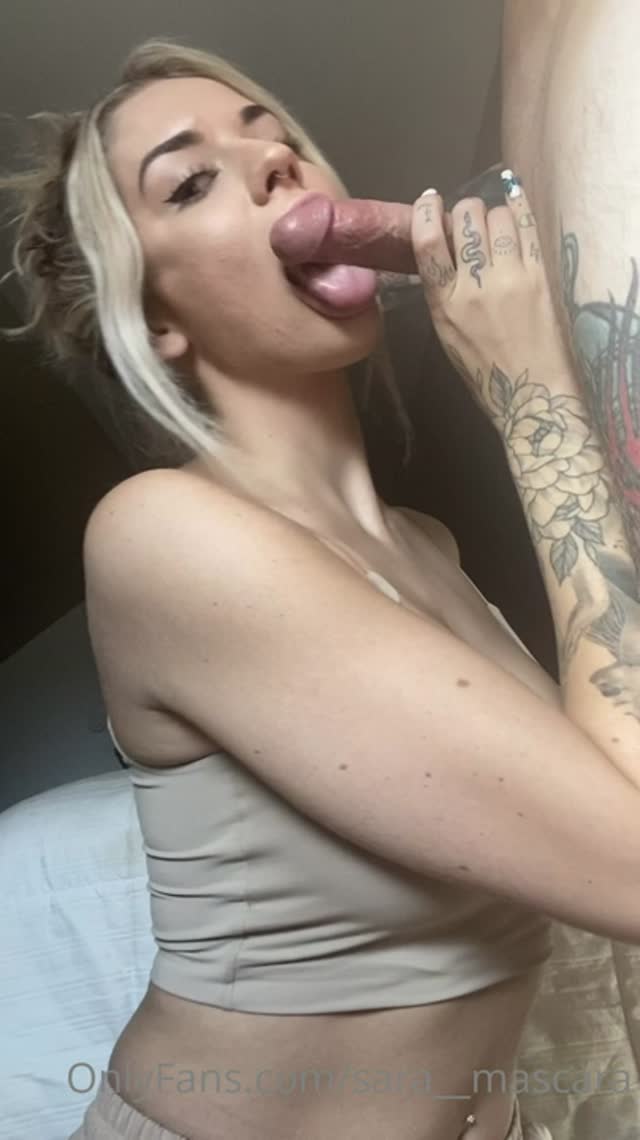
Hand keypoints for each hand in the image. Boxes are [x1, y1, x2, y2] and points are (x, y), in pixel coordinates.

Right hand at [411, 178, 577, 424]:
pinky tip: (512, 196)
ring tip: (494, 225)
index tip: (429, 200)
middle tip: (470, 222)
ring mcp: (511, 277)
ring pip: (496, 215)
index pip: (428, 242)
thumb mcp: (447, 334)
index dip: (426, 211)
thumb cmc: (485, 370)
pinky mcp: (540, 275)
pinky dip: (517, 204)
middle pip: (466, 218)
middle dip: (464, 211)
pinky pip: (526, 224)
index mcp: (445, 304)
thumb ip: (442, 292)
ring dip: (492, 212)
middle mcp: (475, 286)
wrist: (531, 393)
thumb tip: (442, 248)